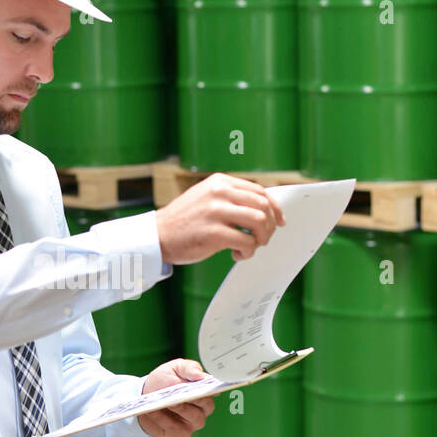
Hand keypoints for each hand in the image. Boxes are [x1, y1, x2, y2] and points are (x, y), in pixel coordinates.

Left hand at [137, 358, 214, 436]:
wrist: (145, 394)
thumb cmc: (164, 380)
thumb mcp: (175, 368)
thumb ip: (189, 369)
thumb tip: (201, 375)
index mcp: (204, 392)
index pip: (213, 392)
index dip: (208, 390)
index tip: (200, 387)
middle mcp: (202, 410)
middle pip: (205, 407)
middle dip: (193, 401)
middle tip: (180, 396)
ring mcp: (192, 423)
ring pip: (193, 419)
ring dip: (179, 410)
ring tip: (165, 403)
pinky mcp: (178, 432)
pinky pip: (174, 428)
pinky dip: (162, 420)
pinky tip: (153, 411)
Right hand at [155, 173, 285, 264]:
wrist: (157, 235)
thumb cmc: (184, 220)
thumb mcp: (207, 197)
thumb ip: (231, 197)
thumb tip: (263, 208)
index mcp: (220, 182)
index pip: (260, 190)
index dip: (275, 208)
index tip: (279, 221)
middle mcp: (219, 193)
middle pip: (264, 205)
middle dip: (270, 226)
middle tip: (263, 238)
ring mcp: (216, 212)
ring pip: (260, 222)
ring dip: (261, 238)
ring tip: (251, 246)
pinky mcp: (214, 233)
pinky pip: (246, 242)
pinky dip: (248, 251)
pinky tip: (237, 254)